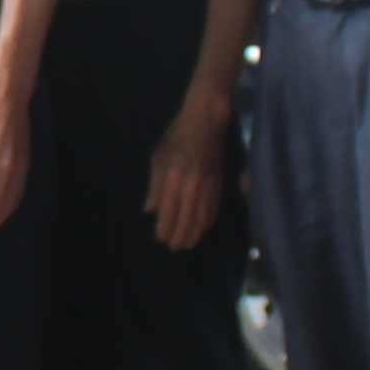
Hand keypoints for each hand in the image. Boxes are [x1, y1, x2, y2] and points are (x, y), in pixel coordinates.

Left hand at [147, 91, 232, 252]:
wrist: (205, 122)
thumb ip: (154, 186)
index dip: (164, 228)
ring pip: (202, 218)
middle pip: (186, 219)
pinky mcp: (219, 183)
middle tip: (174, 247)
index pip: (168, 211)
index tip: (161, 239)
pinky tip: (202, 229)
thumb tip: (150, 210)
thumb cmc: (176, 137)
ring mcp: (208, 185)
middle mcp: (191, 184)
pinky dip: (207, 223)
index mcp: (173, 177)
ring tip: (187, 244)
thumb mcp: (158, 158)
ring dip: (194, 234)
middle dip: (179, 236)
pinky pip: (214, 209)